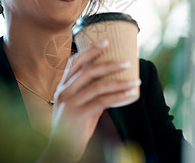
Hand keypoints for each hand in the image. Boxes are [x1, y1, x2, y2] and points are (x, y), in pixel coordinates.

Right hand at [44, 40, 140, 161]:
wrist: (59, 152)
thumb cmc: (72, 128)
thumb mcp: (80, 107)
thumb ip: (92, 94)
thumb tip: (112, 84)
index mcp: (62, 86)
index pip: (75, 62)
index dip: (90, 50)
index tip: (106, 42)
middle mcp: (64, 91)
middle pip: (88, 70)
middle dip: (110, 64)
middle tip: (127, 62)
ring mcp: (69, 103)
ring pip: (98, 86)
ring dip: (120, 82)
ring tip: (135, 80)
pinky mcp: (78, 115)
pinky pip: (103, 102)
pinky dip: (119, 96)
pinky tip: (130, 94)